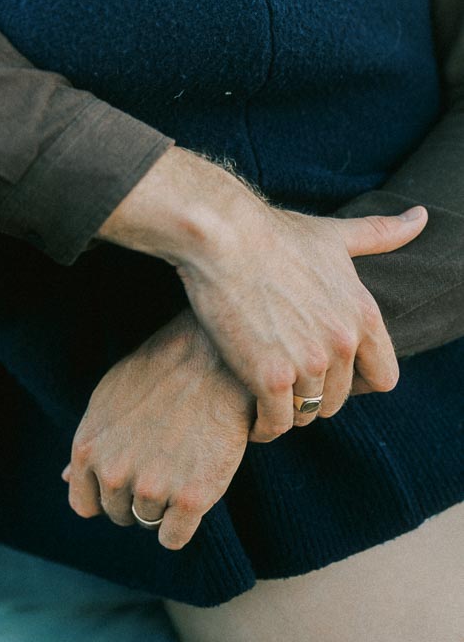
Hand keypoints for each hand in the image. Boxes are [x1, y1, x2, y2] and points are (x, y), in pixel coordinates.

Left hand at [63, 310, 252, 549]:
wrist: (211, 359)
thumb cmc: (158, 376)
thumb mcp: (108, 401)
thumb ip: (90, 444)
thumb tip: (65, 478)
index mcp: (88, 448)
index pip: (84, 504)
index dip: (106, 496)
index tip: (128, 481)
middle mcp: (114, 472)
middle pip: (120, 515)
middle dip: (138, 497)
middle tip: (163, 462)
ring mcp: (151, 487)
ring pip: (149, 523)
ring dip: (165, 504)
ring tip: (181, 462)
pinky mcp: (191, 498)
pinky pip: (174, 538)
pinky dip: (182, 525)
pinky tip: (193, 492)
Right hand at [99, 147, 426, 440]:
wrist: (220, 235)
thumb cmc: (271, 232)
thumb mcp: (334, 235)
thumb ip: (380, 234)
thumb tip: (421, 216)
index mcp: (363, 314)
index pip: (383, 377)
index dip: (357, 381)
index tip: (328, 373)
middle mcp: (342, 342)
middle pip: (338, 398)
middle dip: (315, 393)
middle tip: (286, 380)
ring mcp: (307, 362)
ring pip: (306, 412)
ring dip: (287, 409)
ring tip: (264, 395)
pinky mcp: (269, 377)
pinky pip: (275, 422)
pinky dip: (263, 425)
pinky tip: (248, 414)